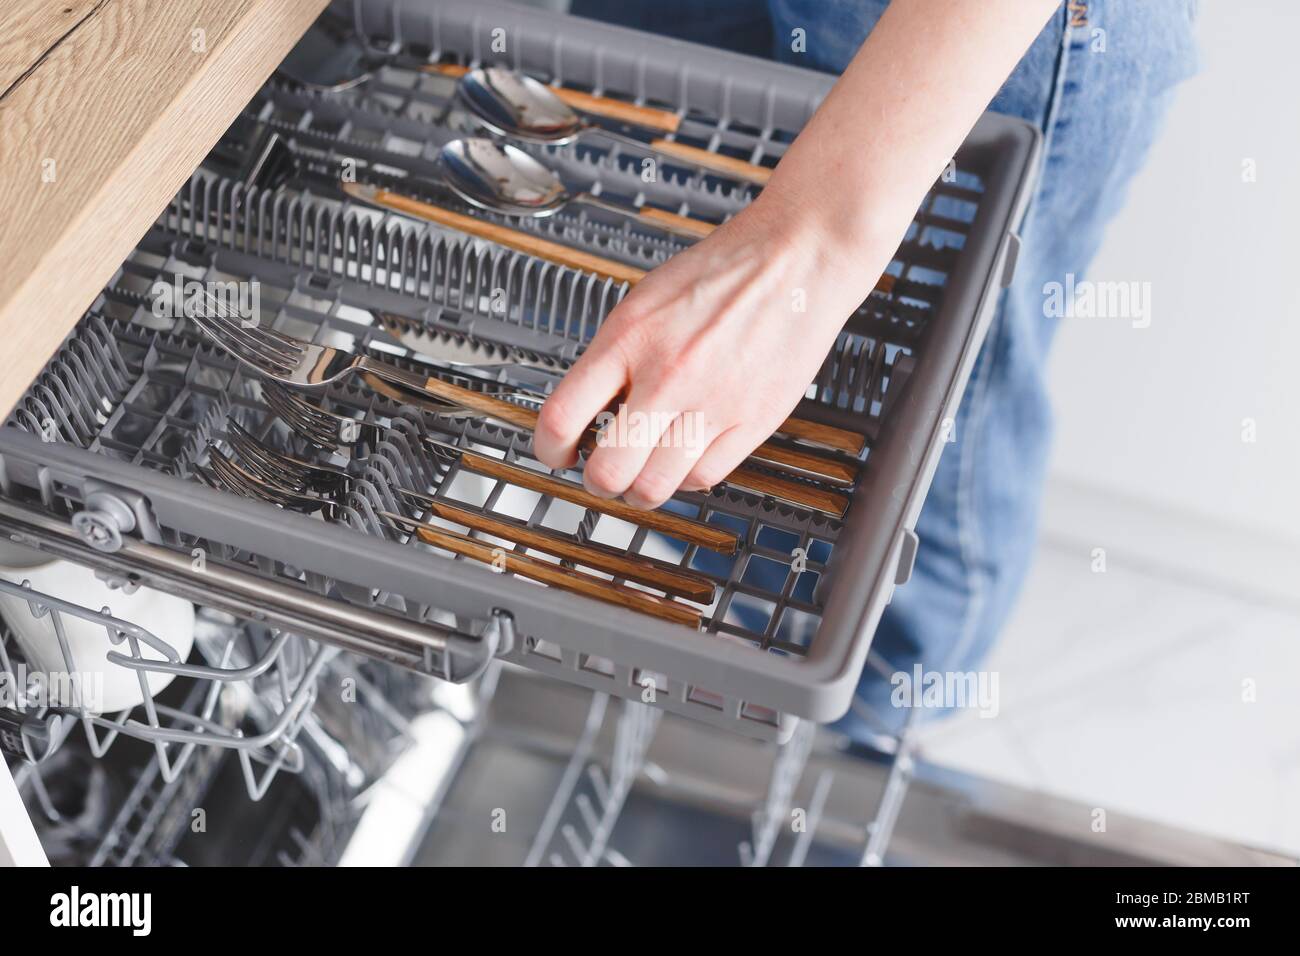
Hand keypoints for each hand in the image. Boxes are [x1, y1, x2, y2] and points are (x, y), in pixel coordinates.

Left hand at [533, 195, 890, 508]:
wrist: (796, 256)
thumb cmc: (724, 271)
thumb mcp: (644, 302)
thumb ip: (614, 357)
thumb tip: (587, 410)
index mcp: (629, 339)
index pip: (562, 419)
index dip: (548, 450)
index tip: (557, 455)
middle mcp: (667, 375)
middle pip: (608, 470)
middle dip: (598, 481)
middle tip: (603, 471)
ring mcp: (712, 402)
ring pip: (655, 486)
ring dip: (640, 490)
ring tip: (644, 473)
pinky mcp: (754, 420)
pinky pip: (705, 477)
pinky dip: (687, 477)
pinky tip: (685, 458)